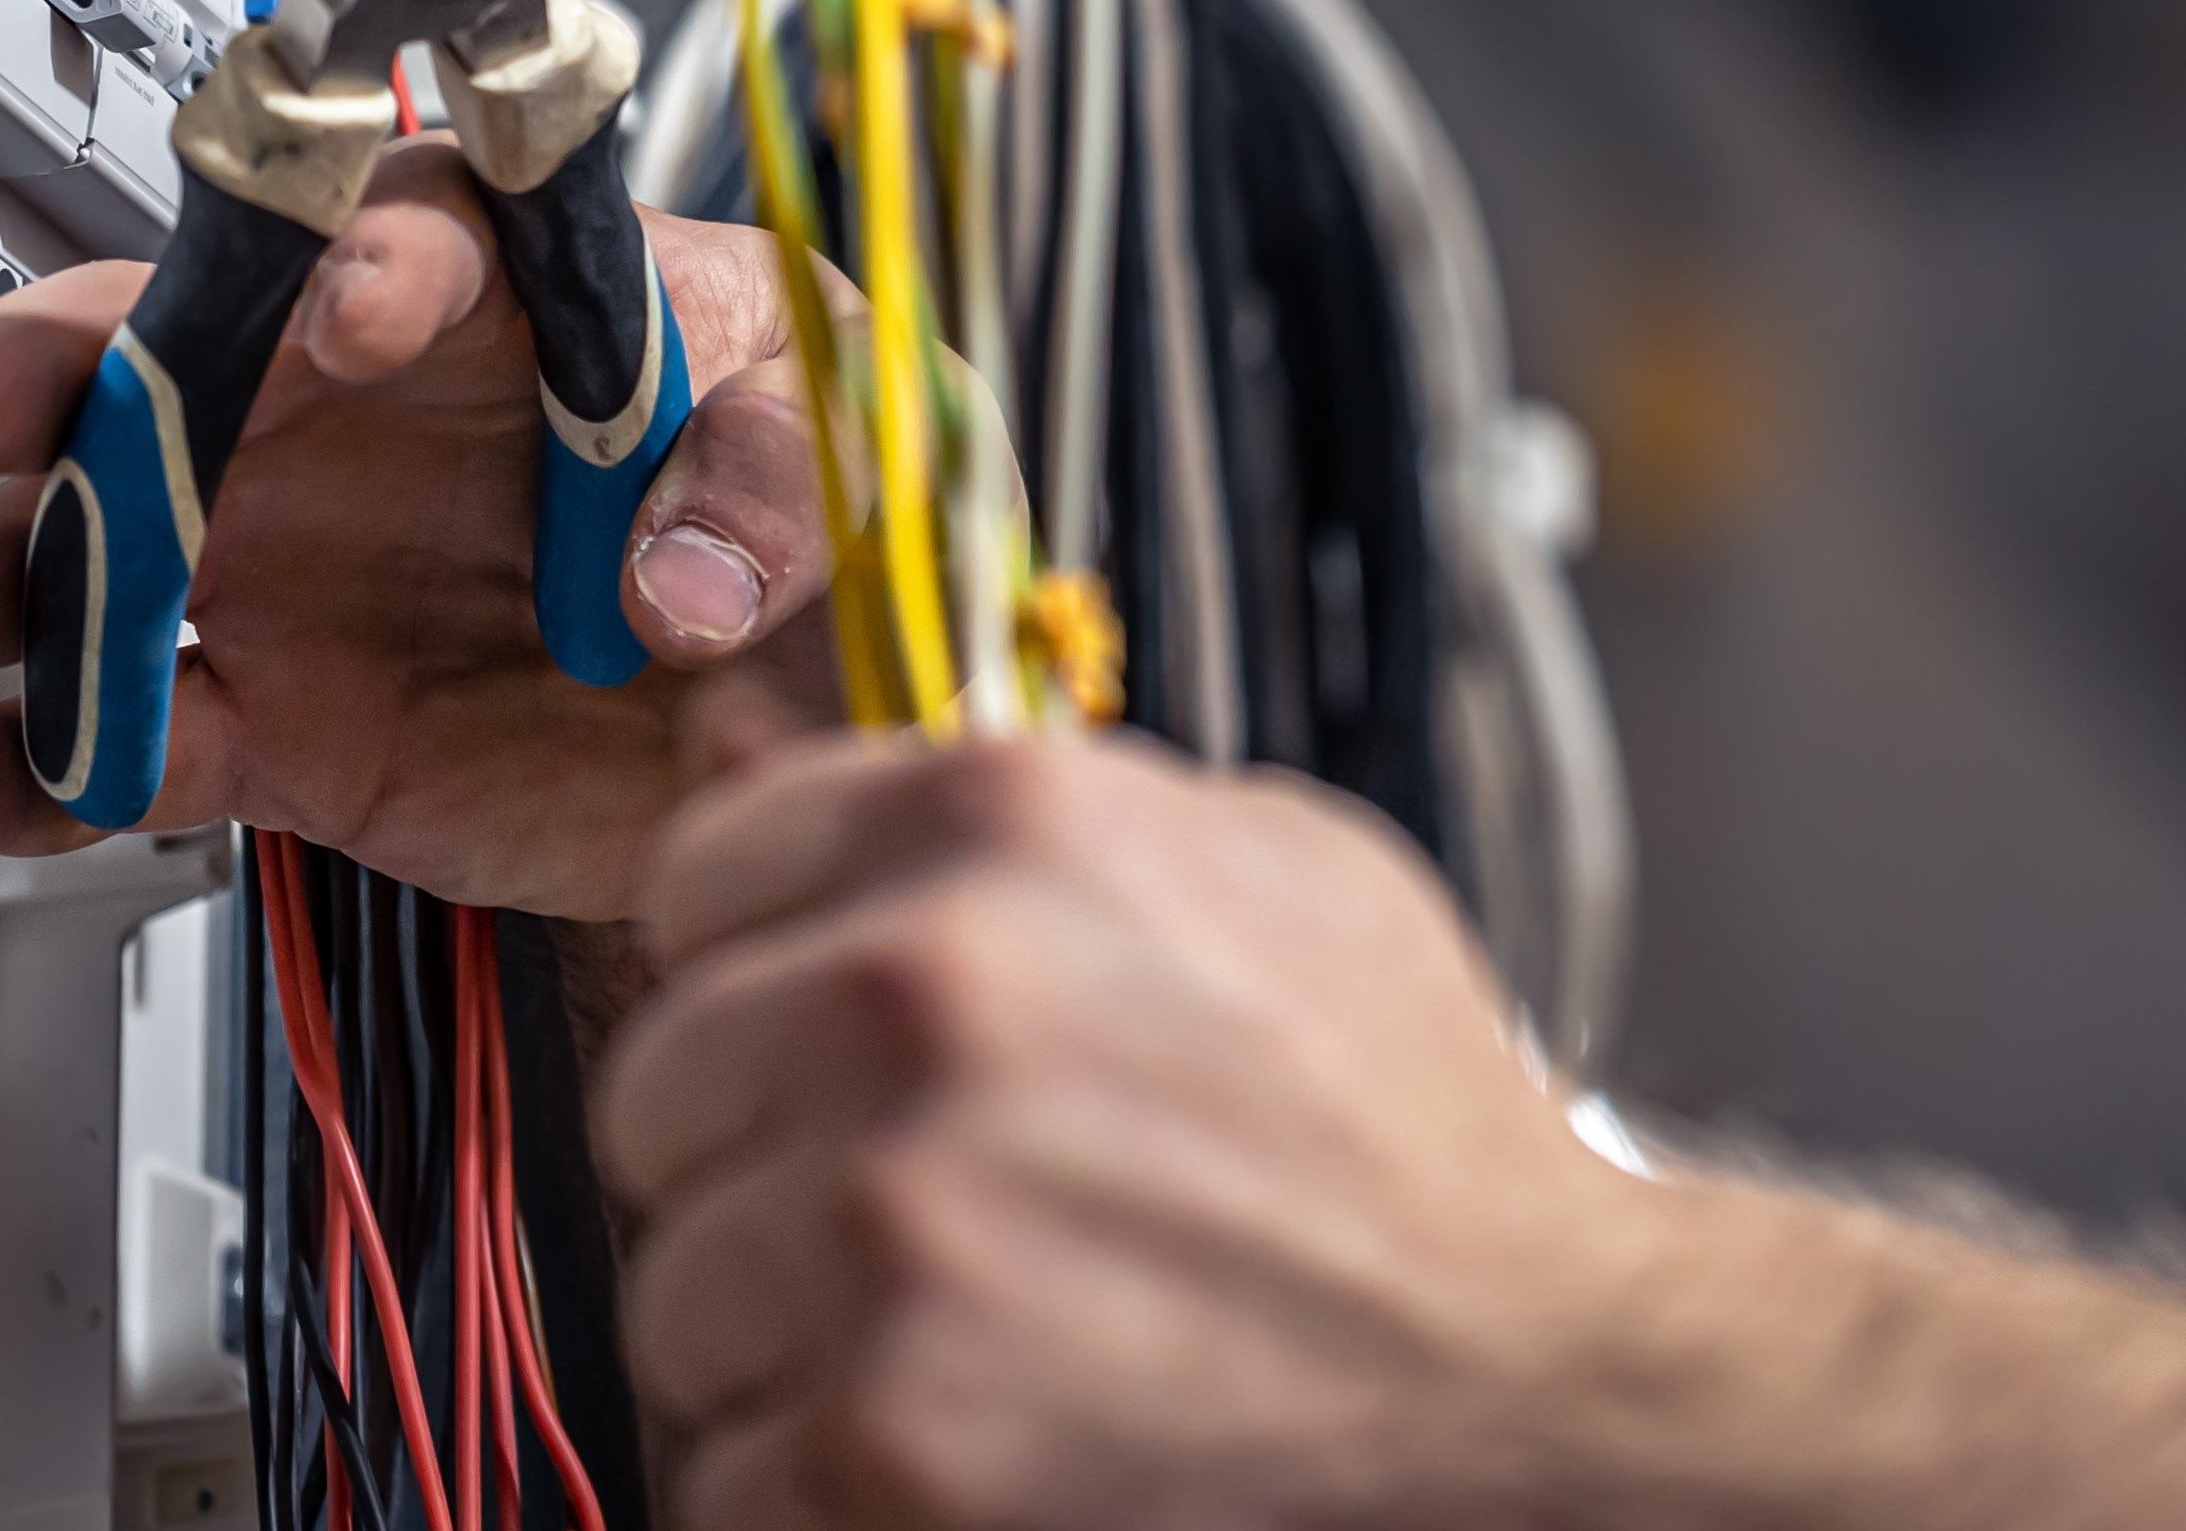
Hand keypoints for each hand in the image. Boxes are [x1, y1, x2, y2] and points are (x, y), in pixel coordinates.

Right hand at [0, 146, 843, 919]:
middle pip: (168, 356)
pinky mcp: (286, 719)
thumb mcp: (856, 445)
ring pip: (96, 553)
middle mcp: (362, 412)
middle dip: (40, 379)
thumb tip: (681, 574)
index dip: (370, 260)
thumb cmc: (821, 505)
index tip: (349, 310)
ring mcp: (300, 565)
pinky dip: (14, 769)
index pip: (411, 232)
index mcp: (511, 294)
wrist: (812, 710)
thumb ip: (771, 486)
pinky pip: (127, 739)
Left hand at [598, 712, 1679, 1530]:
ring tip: (960, 1325)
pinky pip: (721, 1467)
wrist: (1527, 1360)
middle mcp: (928, 996)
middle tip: (912, 1201)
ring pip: (673, 1289)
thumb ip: (987, 798)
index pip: (702, 871)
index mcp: (1007, 823)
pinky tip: (970, 1431)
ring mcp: (894, 1223)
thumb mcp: (1249, 859)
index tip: (820, 1027)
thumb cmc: (1397, 1115)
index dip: (760, 962)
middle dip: (759, 1154)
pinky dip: (821, 1480)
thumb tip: (731, 730)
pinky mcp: (885, 1439)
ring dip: (782, 1330)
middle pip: (657, 1086)